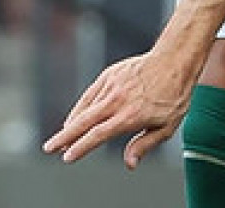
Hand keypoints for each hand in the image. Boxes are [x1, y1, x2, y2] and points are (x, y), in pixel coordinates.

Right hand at [42, 53, 192, 166]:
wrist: (175, 60)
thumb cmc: (174, 95)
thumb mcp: (167, 126)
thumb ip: (145, 145)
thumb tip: (129, 164)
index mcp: (130, 116)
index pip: (98, 135)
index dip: (81, 147)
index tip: (67, 157)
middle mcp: (117, 100)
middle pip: (84, 121)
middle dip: (64, 137)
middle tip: (49, 148)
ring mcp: (112, 86)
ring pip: (85, 108)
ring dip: (71, 124)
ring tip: (61, 138)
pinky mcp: (110, 75)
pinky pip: (90, 94)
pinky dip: (80, 107)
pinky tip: (74, 118)